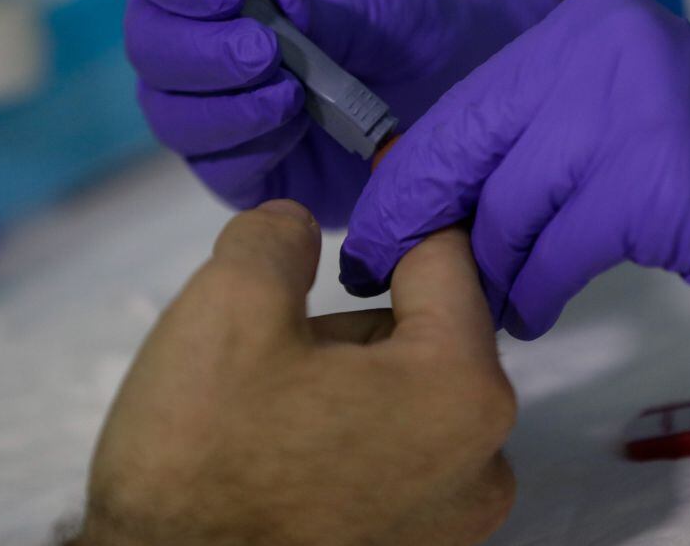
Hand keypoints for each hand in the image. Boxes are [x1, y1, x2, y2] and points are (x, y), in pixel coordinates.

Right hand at [72, 200, 515, 545]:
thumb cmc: (201, 465)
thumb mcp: (227, 309)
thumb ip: (278, 236)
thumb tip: (297, 224)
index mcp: (462, 389)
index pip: (446, 256)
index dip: (396, 209)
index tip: (369, 178)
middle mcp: (487, 458)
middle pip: (431, 330)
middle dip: (360, 315)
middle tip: (280, 345)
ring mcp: (460, 515)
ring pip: (412, 389)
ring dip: (353, 376)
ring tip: (275, 412)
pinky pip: (402, 448)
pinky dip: (356, 430)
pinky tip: (292, 454)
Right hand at [125, 0, 560, 226]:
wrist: (456, 92)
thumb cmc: (411, 28)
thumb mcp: (378, 0)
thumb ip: (320, 4)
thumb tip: (274, 1)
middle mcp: (210, 40)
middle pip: (148, 42)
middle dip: (200, 51)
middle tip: (267, 54)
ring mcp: (220, 109)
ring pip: (169, 112)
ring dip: (222, 106)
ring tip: (291, 97)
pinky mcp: (247, 170)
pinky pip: (216, 168)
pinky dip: (248, 149)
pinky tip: (296, 130)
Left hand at [340, 0, 689, 361]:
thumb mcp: (629, 121)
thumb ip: (543, 141)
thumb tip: (437, 202)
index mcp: (587, 28)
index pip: (465, 105)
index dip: (410, 176)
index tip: (379, 231)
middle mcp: (601, 50)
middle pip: (466, 147)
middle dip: (417, 224)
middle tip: (389, 277)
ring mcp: (631, 112)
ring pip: (507, 209)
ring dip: (489, 273)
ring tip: (495, 306)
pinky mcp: (657, 184)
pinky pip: (555, 252)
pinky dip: (536, 292)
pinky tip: (537, 312)